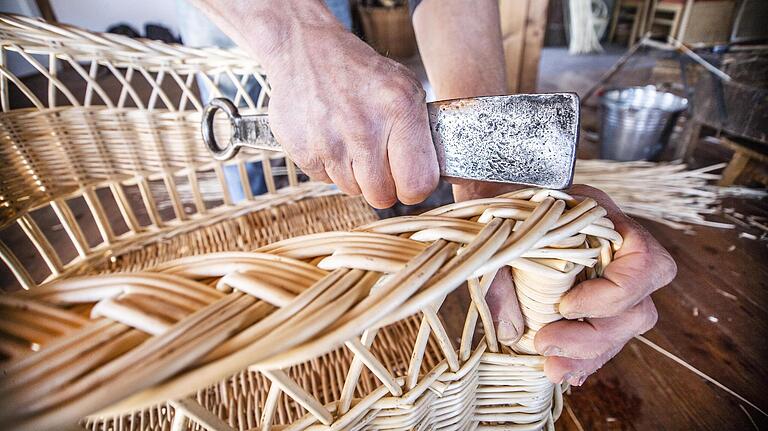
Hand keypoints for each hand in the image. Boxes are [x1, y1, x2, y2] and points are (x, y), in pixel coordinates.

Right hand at [265, 24, 437, 207]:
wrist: (304, 49)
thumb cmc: (360, 71)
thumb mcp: (404, 88)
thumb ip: (419, 132)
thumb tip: (426, 176)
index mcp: (399, 109)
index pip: (417, 183)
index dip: (413, 188)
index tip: (407, 180)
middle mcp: (365, 129)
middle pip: (382, 196)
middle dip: (383, 186)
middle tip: (378, 164)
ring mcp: (331, 143)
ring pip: (352, 190)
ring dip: (354, 174)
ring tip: (350, 141)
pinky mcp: (303, 151)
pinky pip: (324, 180)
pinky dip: (328, 166)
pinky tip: (329, 137)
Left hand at [488, 185, 676, 385]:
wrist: (493, 202)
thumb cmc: (502, 209)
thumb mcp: (501, 232)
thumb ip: (502, 275)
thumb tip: (512, 331)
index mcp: (605, 222)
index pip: (645, 263)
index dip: (613, 294)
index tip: (565, 306)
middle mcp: (618, 254)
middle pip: (638, 309)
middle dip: (594, 336)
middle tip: (546, 345)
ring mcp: (608, 282)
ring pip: (623, 329)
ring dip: (590, 355)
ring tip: (552, 369)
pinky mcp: (591, 306)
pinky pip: (602, 337)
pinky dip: (585, 357)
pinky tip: (563, 370)